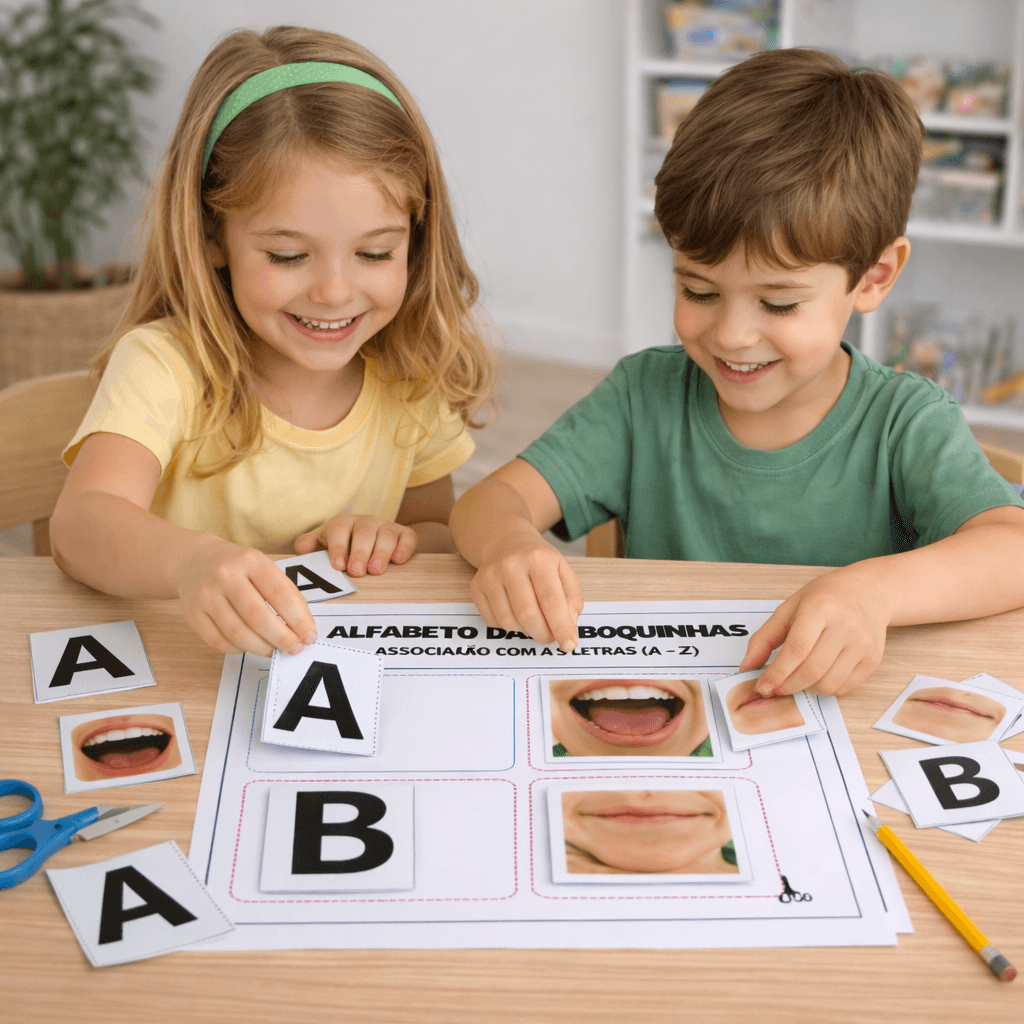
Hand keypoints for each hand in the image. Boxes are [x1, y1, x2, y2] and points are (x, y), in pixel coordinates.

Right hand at [176, 538, 316, 656]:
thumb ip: (286, 593)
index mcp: (251, 561)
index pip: (280, 594)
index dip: (298, 620)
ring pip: (237, 633)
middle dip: (281, 638)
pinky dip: (238, 649)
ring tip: (274, 650)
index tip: (309, 636)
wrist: (194, 560)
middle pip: (257, 616)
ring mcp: (205, 594)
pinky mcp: (192, 613)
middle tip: (294, 649)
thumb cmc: (239, 568)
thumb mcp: (264, 567)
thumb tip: (304, 628)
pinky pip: (218, 641)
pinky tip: (248, 646)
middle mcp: (225, 575)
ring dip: (261, 647)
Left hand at [294, 514, 417, 576]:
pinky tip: (398, 560)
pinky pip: (407, 537)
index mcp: (343, 523)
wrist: (366, 545)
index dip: (338, 546)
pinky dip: (404, 547)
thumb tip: (304, 549)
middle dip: (360, 552)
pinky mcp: (404, 534)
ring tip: (376, 570)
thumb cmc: (340, 550)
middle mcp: (365, 522)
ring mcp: (385, 527)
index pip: (339, 528)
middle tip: (357, 571)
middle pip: (364, 532)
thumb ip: (308, 546)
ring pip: (386, 534)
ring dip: (381, 552)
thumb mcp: (321, 546)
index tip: (338, 565)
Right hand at [469, 531, 582, 651]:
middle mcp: (510, 565)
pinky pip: (493, 621)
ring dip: (526, 631)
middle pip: (527, 614)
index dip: (561, 626)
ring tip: (534, 621)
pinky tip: (515, 613)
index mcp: (538, 558)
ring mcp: (490, 576)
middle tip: (550, 637)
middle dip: (542, 634)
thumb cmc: (538, 561)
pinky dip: (508, 626)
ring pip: (508, 622)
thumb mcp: (563, 570)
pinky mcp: (476, 587)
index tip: (568, 645)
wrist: (506, 542)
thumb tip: (568, 628)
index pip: (551, 600)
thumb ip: (572, 599)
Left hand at [737, 566, 889, 696]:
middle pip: (812, 670)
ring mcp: (862, 644)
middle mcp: (845, 626)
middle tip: (775, 688)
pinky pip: (844, 687)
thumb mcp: (789, 608)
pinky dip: (825, 689)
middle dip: (788, 685)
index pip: (797, 649)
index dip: (777, 672)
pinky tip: (817, 677)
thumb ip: (765, 637)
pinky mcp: (873, 660)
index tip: (763, 686)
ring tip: (796, 679)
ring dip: (806, 689)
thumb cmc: (825, 599)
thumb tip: (747, 666)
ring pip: (828, 683)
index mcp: (821, 607)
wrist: (868, 593)